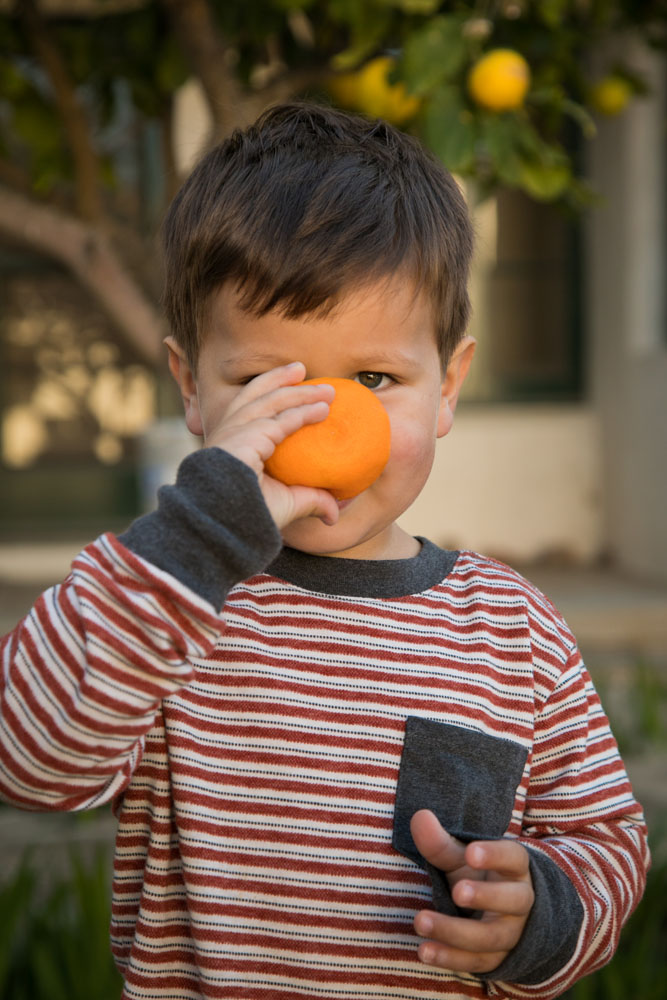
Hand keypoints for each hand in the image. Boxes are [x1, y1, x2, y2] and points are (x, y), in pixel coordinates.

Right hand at [206, 362, 339, 529]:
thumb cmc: (250, 517)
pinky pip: (280, 421)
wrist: (228, 525)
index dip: (269, 394)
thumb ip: (309, 501)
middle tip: (302, 370)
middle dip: (278, 379)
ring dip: (299, 392)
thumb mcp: (285, 504)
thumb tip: (333, 514)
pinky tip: (322, 410)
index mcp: (232, 444)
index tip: (294, 386)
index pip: (248, 409)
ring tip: (326, 389)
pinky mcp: (245, 438)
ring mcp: (234, 433)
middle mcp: (229, 434)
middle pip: (253, 394)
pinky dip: (302, 413)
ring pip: (269, 402)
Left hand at [410, 810, 533, 974]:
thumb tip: (419, 816)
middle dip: (485, 896)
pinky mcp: (496, 959)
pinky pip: (475, 962)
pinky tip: (424, 950)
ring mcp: (511, 934)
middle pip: (513, 900)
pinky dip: (449, 958)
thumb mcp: (461, 858)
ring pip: (490, 937)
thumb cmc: (477, 876)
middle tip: (456, 891)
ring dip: (455, 932)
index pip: (513, 858)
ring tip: (421, 920)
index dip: (495, 855)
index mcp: (514, 869)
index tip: (471, 853)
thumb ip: (440, 842)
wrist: (500, 915)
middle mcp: (520, 902)